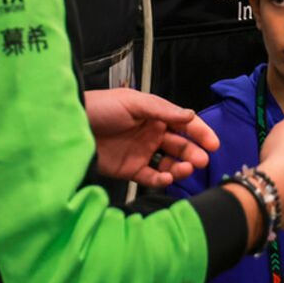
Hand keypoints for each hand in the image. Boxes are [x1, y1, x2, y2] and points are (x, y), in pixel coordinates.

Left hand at [84, 89, 217, 186]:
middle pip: (181, 145)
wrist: (70, 127)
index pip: (184, 124)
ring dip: (181, 167)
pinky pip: (152, 177)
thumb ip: (162, 110)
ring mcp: (142, 152)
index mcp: (155, 115)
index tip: (214, 144)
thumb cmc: (100, 108)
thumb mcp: (132, 103)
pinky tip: (164, 177)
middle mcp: (151, 133)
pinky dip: (161, 179)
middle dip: (194, 153)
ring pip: (170, 163)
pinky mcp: (130, 170)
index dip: (200, 133)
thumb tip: (191, 115)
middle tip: (201, 161)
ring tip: (184, 170)